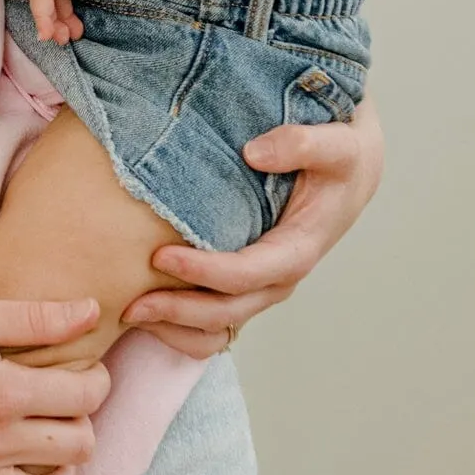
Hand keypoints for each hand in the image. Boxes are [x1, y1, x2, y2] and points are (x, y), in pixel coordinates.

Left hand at [122, 96, 384, 357]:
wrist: (346, 173)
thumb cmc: (339, 158)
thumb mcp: (337, 143)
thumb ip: (303, 143)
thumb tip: (254, 153)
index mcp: (299, 248)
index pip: (248, 273)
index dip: (204, 272)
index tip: (160, 256)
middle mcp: (279, 278)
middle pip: (227, 311)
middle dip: (178, 311)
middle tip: (129, 304)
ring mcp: (262, 288)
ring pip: (218, 327)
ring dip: (174, 328)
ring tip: (129, 315)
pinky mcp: (246, 288)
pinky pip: (214, 326)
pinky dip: (181, 331)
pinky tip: (147, 318)